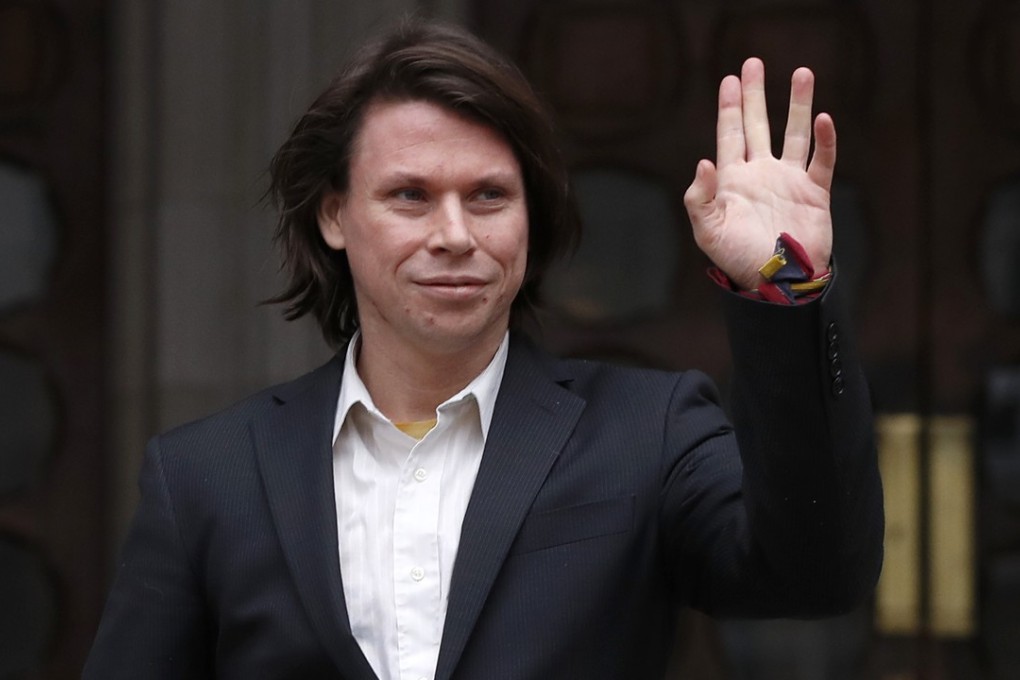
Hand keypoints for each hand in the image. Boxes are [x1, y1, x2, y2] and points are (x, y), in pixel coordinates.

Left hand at [684, 58, 834, 290]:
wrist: (778, 283)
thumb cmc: (739, 260)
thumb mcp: (709, 231)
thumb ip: (700, 198)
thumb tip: (703, 162)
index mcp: (733, 181)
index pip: (729, 135)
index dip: (729, 107)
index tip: (730, 80)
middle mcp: (761, 174)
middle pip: (757, 125)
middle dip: (755, 95)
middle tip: (754, 63)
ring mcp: (789, 181)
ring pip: (794, 134)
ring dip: (798, 105)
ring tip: (802, 73)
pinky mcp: (814, 193)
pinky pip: (822, 160)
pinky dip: (825, 140)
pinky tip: (824, 118)